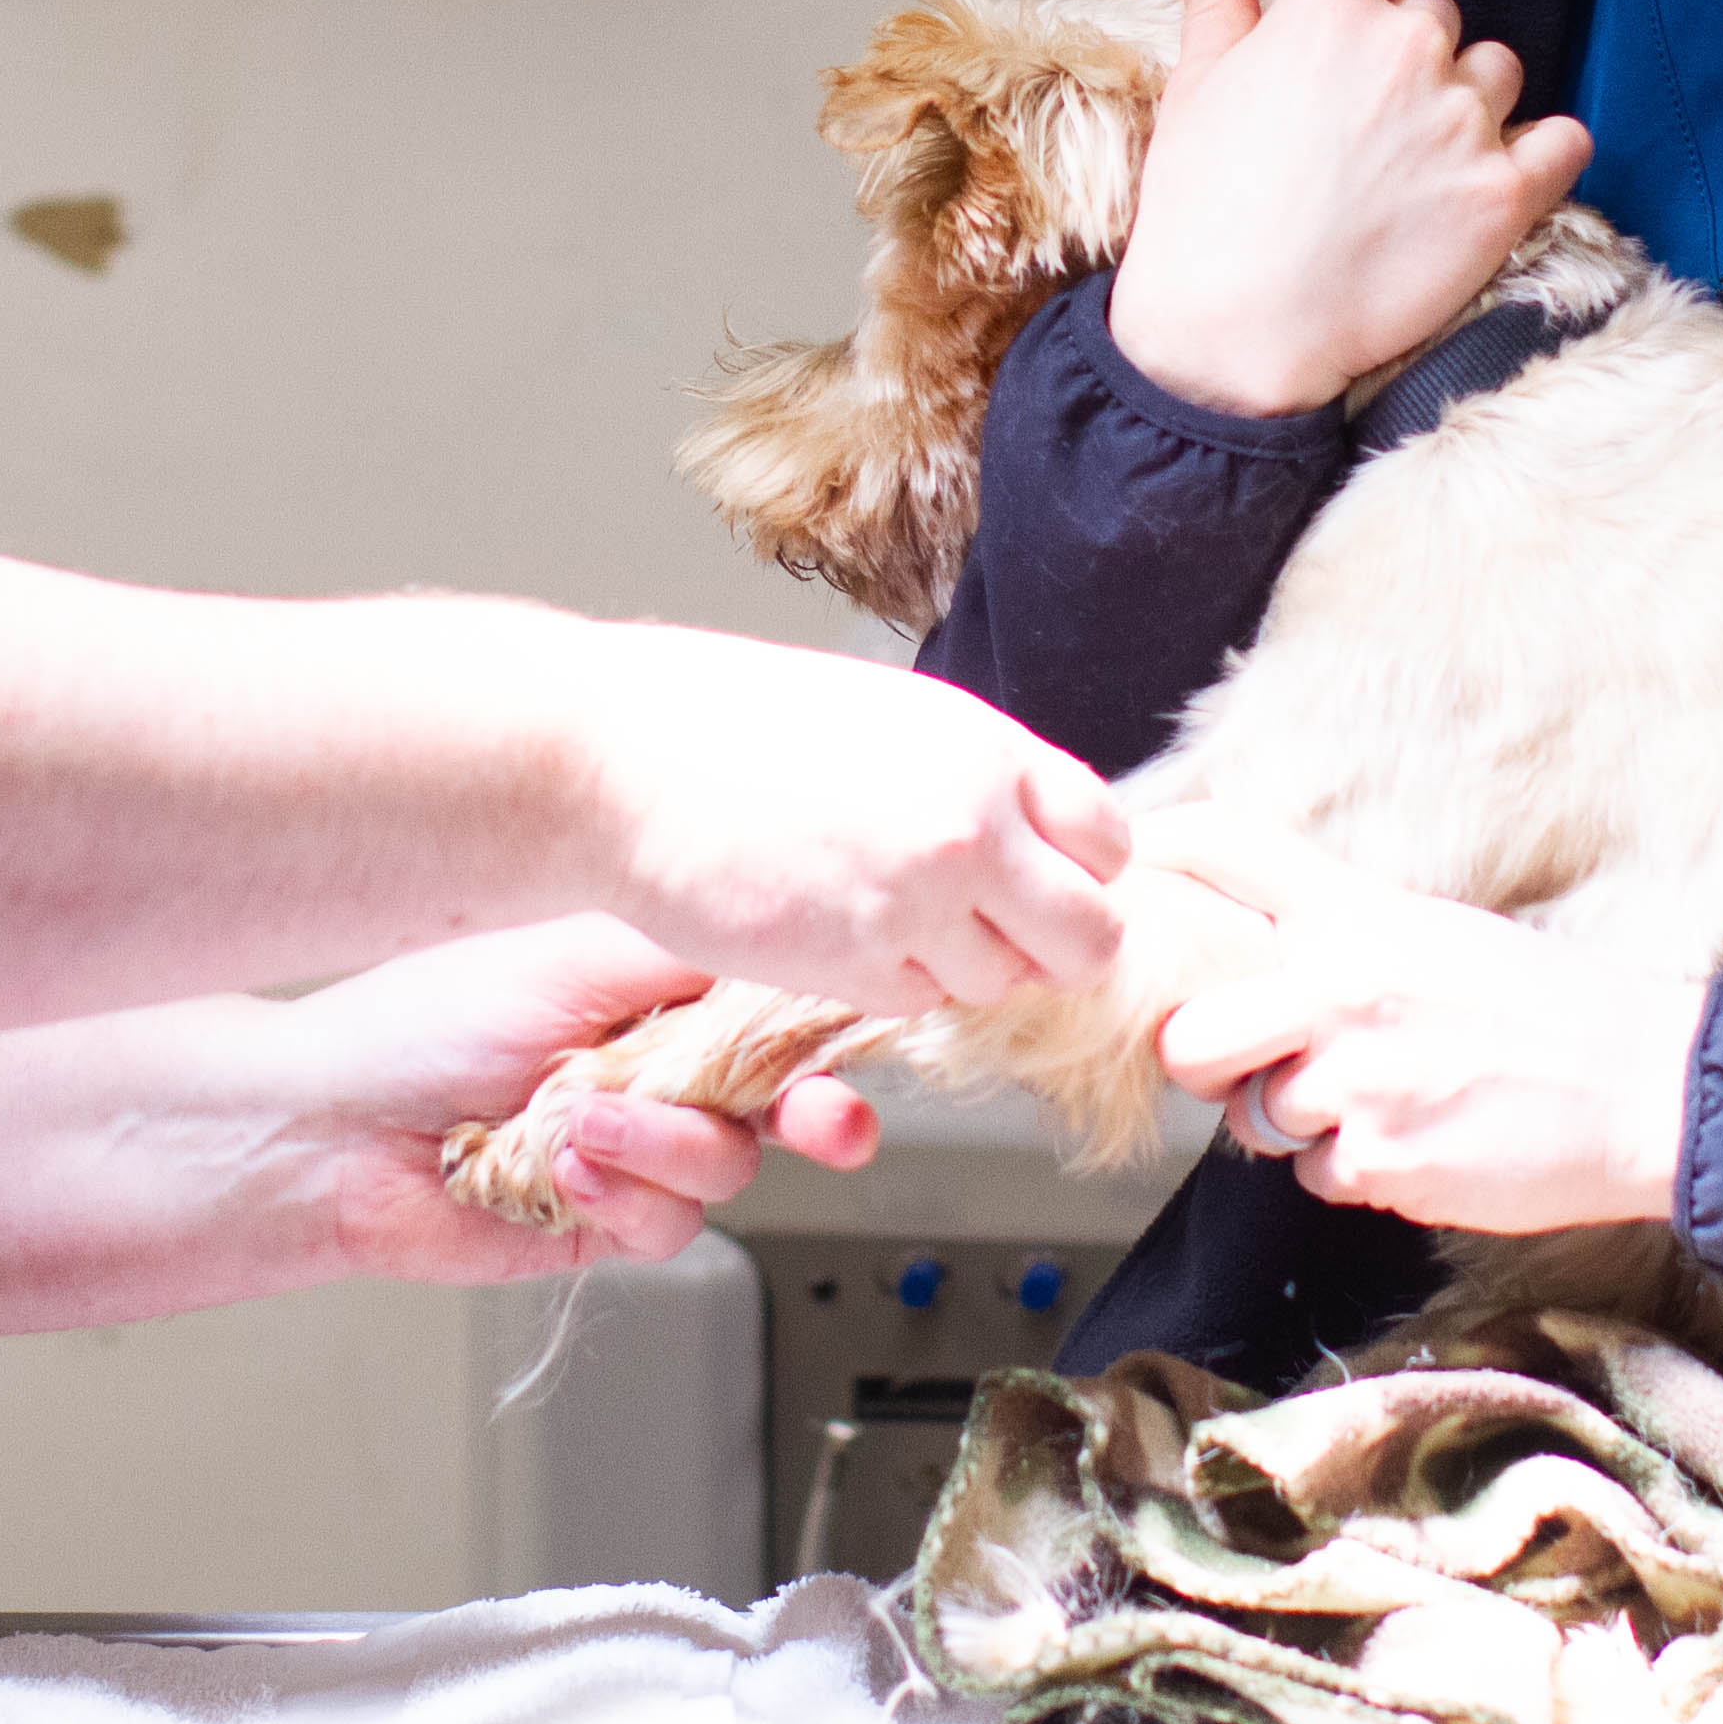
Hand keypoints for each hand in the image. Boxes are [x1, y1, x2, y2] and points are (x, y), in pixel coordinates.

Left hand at [272, 918, 882, 1288]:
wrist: (337, 1127)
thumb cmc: (428, 1017)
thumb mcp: (579, 952)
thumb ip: (696, 954)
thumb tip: (801, 942)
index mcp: (662, 987)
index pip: (779, 1002)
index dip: (825, 1022)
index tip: (854, 1033)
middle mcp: (661, 1065)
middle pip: (785, 1093)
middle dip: (818, 1109)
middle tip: (833, 1121)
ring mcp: (638, 1146)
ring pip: (730, 1164)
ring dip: (668, 1144)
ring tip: (587, 1122)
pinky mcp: (608, 1219)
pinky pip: (672, 1224)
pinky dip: (623, 1195)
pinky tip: (561, 1167)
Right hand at [584, 634, 1131, 1016]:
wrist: (616, 762)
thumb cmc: (727, 726)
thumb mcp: (882, 718)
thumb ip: (968, 777)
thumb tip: (1028, 837)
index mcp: (984, 747)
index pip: (1106, 839)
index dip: (1079, 870)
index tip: (1044, 878)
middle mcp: (971, 826)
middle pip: (1090, 936)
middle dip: (1054, 948)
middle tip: (998, 935)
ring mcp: (918, 903)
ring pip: (1003, 983)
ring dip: (961, 968)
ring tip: (884, 917)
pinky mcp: (857, 967)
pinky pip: (919, 1005)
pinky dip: (889, 986)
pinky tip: (832, 931)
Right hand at [1105, 0, 1596, 417]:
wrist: (1239, 330)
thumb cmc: (1203, 212)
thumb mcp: (1194, 91)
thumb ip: (1218, 7)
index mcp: (1331, 11)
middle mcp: (1408, 50)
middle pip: (1436, 10)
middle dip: (1408, 48)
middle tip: (1367, 113)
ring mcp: (1464, 121)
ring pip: (1498, 68)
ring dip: (1470, 96)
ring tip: (1421, 153)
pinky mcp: (1505, 193)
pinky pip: (1565, 140)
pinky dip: (1545, 150)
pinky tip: (1506, 171)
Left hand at [1139, 813, 1699, 1232]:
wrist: (1644, 1089)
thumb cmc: (1542, 1011)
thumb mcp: (1433, 933)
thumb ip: (1334, 934)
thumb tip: (1243, 954)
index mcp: (1359, 912)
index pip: (1227, 848)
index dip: (1153, 851)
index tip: (1124, 870)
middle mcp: (1344, 985)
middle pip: (1188, 1033)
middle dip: (1206, 1064)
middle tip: (1256, 1066)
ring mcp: (1358, 1078)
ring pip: (1253, 1120)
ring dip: (1297, 1125)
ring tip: (1383, 1099)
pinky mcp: (1380, 1159)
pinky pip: (1315, 1176)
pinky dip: (1353, 1170)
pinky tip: (1419, 1139)